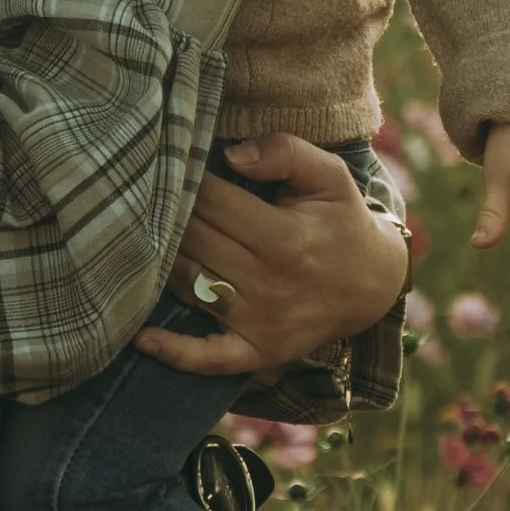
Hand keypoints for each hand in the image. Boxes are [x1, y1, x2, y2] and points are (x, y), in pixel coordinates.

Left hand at [136, 136, 407, 377]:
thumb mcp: (329, 176)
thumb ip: (285, 152)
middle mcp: (270, 283)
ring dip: (159, 262)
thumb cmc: (340, 220)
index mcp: (285, 238)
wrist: (372, 285)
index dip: (187, 179)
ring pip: (187, 284)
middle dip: (169, 213)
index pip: (213, 202)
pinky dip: (174, 352)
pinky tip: (141, 338)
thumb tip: (230, 155)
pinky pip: (208, 358)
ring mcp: (260, 323)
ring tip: (137, 236)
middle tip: (147, 194)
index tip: (172, 163)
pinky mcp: (255, 352)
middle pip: (193, 240)